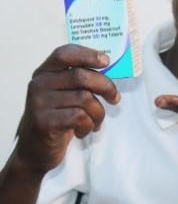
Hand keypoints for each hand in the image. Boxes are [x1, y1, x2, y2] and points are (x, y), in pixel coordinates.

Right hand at [15, 44, 119, 174]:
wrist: (35, 149)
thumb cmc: (57, 117)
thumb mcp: (64, 94)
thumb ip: (79, 80)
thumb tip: (108, 68)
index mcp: (45, 72)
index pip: (65, 54)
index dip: (88, 54)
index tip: (107, 61)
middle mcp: (39, 84)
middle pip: (81, 76)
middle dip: (106, 86)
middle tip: (115, 98)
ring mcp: (40, 103)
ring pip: (85, 99)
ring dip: (99, 113)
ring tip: (96, 122)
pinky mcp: (44, 122)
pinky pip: (80, 117)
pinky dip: (89, 125)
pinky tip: (83, 131)